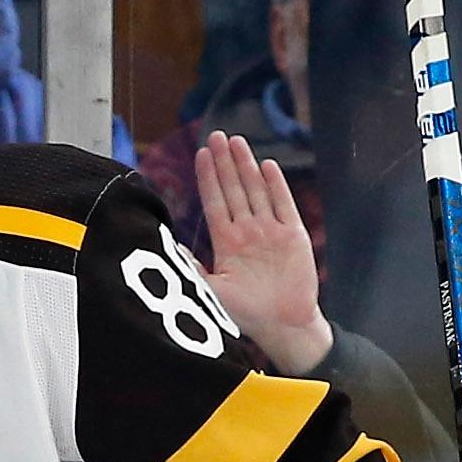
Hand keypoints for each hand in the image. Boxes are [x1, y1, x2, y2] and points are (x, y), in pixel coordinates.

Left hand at [193, 132, 328, 371]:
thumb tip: (168, 247)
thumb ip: (192, 268)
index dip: (208, 178)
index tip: (200, 154)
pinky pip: (283, 204)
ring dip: (246, 166)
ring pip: (256, 190)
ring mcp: (270, 231)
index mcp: (227, 242)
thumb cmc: (246, 314)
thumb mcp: (212, 291)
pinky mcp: (293, 236)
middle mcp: (248, 232)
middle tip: (216, 135)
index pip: (215, 202)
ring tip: (236, 141)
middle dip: (225, 163)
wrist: (283, 325)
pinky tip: (265, 165)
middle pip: (234, 189)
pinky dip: (275, 185)